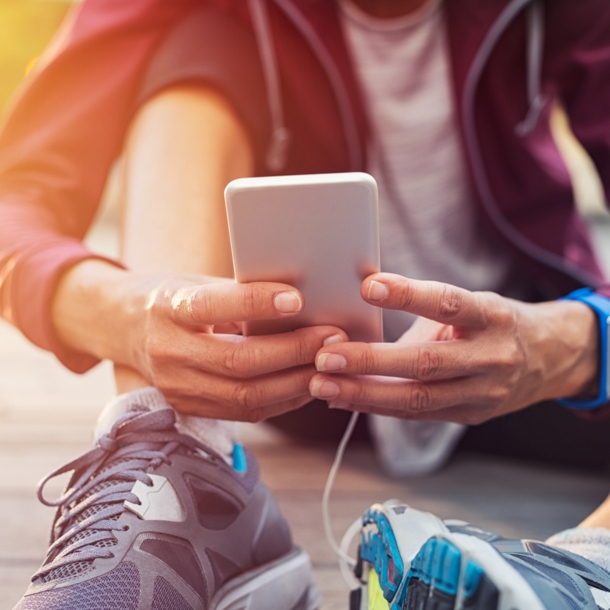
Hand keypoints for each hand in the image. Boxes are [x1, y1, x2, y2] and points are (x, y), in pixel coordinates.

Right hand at [52, 262, 346, 421]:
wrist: (123, 328)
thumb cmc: (170, 297)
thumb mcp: (195, 283)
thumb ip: (237, 294)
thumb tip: (299, 302)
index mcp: (167, 309)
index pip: (211, 307)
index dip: (255, 304)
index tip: (297, 298)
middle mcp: (168, 353)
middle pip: (237, 362)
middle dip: (294, 352)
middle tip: (334, 338)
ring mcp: (176, 388)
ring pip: (245, 397)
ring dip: (296, 383)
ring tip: (332, 365)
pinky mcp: (189, 408)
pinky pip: (244, 413)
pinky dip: (282, 401)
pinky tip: (309, 384)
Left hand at [309, 273, 597, 424]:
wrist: (548, 358)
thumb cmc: (492, 323)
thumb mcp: (470, 305)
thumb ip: (423, 310)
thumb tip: (362, 312)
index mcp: (491, 316)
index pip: (448, 303)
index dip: (408, 295)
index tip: (368, 286)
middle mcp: (491, 356)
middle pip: (426, 363)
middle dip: (371, 362)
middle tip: (325, 358)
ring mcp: (483, 392)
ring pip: (418, 399)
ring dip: (364, 394)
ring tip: (322, 386)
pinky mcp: (471, 415)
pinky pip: (418, 414)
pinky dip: (379, 406)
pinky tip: (343, 400)